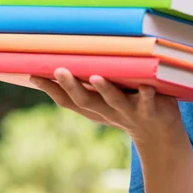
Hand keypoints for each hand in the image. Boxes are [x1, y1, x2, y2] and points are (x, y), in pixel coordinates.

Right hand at [29, 68, 183, 146]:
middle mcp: (108, 111)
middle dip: (71, 86)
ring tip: (96, 77)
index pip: (67, 101)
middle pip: (86, 101)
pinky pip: (148, 102)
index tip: (32, 74)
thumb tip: (74, 56)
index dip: (50, 89)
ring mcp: (129, 112)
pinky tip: (147, 86)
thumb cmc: (130, 107)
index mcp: (95, 108)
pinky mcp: (150, 110)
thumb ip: (93, 84)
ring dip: (105, 90)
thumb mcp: (107, 99)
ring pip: (114, 101)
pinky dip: (146, 95)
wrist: (160, 136)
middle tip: (58, 70)